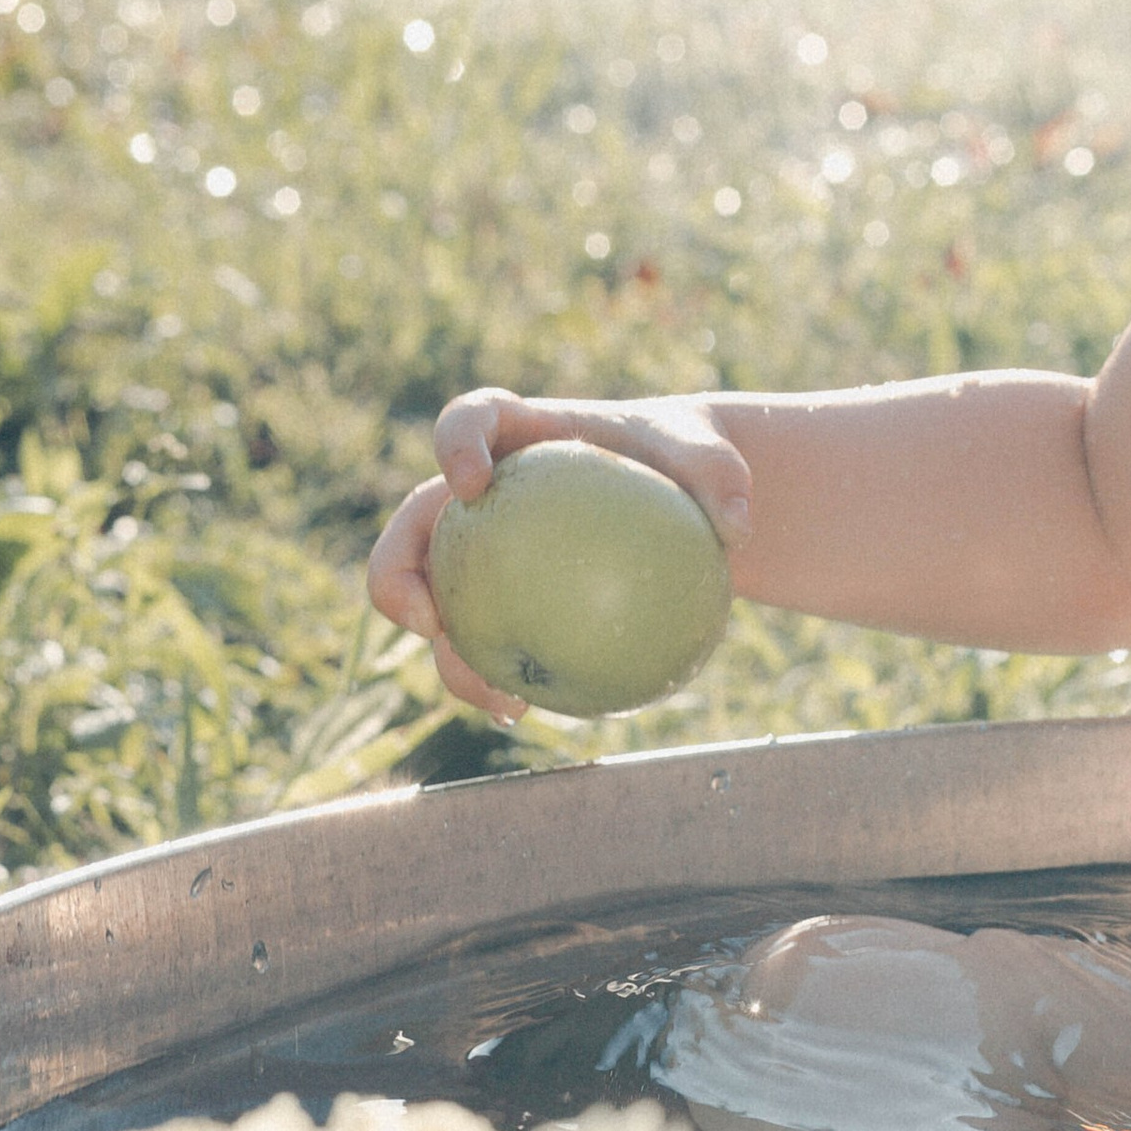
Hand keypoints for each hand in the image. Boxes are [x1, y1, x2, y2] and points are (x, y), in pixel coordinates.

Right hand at [367, 386, 754, 721]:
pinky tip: (524, 710)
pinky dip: (490, 678)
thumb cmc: (687, 466)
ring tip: (492, 694)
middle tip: (429, 621)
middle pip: (411, 529)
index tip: (471, 481)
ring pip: (433, 605)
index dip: (455, 442)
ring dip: (444, 654)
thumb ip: (722, 478)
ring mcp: (481, 554)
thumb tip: (734, 526)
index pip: (470, 419)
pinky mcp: (498, 603)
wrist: (678, 508)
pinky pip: (480, 644)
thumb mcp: (714, 460)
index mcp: (520, 434)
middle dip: (396, 577)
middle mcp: (480, 496)